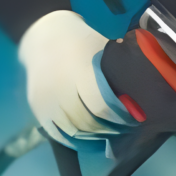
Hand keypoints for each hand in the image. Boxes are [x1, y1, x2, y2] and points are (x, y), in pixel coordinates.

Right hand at [18, 10, 133, 145]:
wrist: (43, 34)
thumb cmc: (81, 41)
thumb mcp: (103, 51)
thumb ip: (117, 73)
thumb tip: (138, 96)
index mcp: (80, 74)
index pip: (102, 107)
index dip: (120, 118)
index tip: (135, 118)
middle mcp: (60, 90)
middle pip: (89, 123)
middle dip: (112, 129)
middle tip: (127, 129)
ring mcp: (46, 101)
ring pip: (74, 131)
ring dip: (96, 137)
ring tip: (112, 135)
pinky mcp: (37, 108)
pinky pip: (57, 133)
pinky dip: (76, 141)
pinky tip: (91, 141)